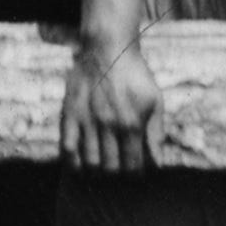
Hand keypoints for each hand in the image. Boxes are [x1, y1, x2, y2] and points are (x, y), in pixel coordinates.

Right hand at [60, 39, 161, 172]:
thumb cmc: (135, 76)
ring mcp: (88, 121)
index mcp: (132, 124)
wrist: (108, 50)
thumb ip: (156, 133)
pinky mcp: (71, 114)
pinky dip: (72, 161)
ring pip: (90, 161)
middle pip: (111, 167)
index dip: (134, 174)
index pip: (133, 165)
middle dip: (116, 173)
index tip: (135, 173)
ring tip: (101, 170)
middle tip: (118, 170)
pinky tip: (78, 165)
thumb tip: (158, 162)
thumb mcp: (155, 101)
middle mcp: (109, 126)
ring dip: (96, 171)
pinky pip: (67, 147)